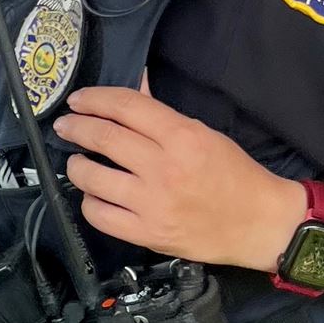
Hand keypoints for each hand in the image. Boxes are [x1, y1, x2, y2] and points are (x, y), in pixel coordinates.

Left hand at [60, 83, 300, 270]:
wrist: (259, 223)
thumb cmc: (234, 175)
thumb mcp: (203, 134)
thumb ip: (162, 115)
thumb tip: (134, 88)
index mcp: (182, 137)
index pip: (126, 107)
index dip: (95, 99)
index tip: (77, 100)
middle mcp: (164, 168)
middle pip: (104, 138)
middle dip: (76, 127)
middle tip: (64, 125)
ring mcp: (152, 203)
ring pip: (93, 178)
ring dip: (77, 166)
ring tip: (76, 162)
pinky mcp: (147, 233)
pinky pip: (100, 215)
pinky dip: (89, 202)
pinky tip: (92, 195)